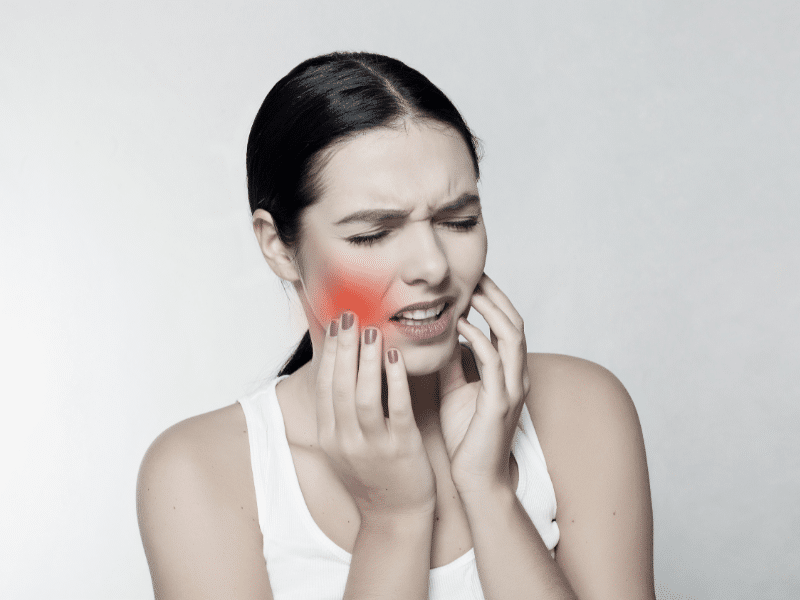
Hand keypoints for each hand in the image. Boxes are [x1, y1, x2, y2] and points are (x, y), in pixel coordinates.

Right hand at [316, 311, 436, 522]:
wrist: (395, 517)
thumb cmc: (373, 475)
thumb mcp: (344, 446)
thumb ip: (338, 412)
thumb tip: (336, 369)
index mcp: (329, 437)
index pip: (325, 386)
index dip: (330, 352)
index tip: (336, 323)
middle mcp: (345, 441)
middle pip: (340, 385)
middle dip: (345, 347)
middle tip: (351, 314)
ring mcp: (372, 446)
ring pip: (364, 395)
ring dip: (367, 359)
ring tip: (372, 330)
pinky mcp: (401, 449)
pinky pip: (397, 409)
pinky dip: (395, 380)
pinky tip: (396, 356)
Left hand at [438, 273, 529, 497]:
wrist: (477, 478)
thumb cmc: (467, 436)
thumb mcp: (455, 389)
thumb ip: (454, 363)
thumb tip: (440, 335)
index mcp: (508, 372)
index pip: (507, 325)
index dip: (493, 300)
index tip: (472, 279)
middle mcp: (516, 376)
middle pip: (515, 323)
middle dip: (496, 296)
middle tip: (474, 274)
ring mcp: (511, 388)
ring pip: (511, 336)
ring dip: (491, 310)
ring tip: (470, 290)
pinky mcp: (500, 402)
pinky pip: (493, 362)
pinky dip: (478, 338)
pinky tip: (459, 324)